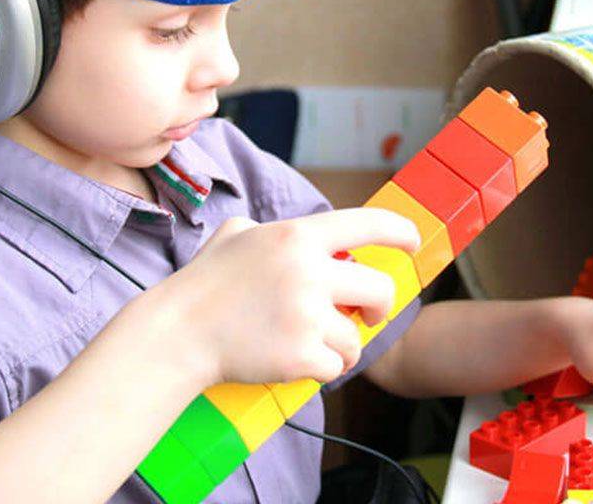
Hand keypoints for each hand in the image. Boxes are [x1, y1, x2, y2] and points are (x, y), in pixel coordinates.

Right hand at [161, 209, 420, 385]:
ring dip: (342, 345)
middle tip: (366, 315)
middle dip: (378, 306)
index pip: (368, 224)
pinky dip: (323, 369)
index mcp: (296, 236)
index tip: (413, 242)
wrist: (178, 333)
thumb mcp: (233, 234)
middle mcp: (308, 270)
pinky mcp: (302, 354)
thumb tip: (286, 234)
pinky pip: (336, 365)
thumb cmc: (202, 285)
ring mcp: (306, 314)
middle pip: (380, 289)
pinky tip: (297, 362)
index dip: (400, 232)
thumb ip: (267, 228)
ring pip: (356, 337)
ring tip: (312, 345)